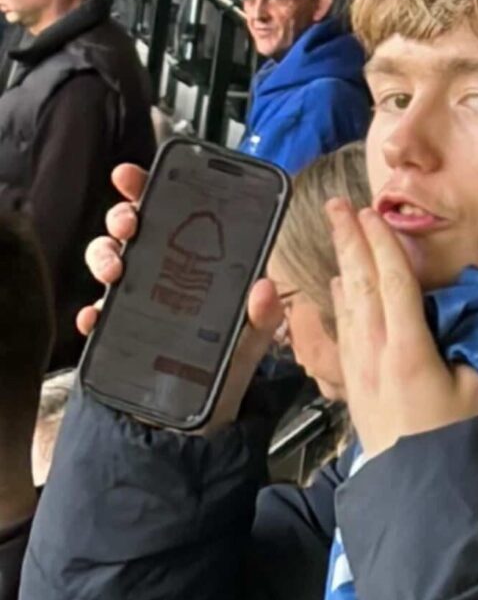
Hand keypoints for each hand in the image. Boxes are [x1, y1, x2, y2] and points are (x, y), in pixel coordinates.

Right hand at [78, 164, 282, 433]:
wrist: (198, 423)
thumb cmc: (226, 369)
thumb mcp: (252, 341)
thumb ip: (263, 317)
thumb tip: (264, 287)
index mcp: (193, 263)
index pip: (169, 213)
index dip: (147, 187)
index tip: (132, 176)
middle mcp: (160, 274)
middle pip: (131, 229)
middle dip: (122, 216)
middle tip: (130, 225)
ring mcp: (134, 302)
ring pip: (106, 261)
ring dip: (103, 256)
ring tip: (114, 273)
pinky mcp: (116, 335)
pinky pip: (96, 317)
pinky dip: (91, 315)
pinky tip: (94, 320)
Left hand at [328, 199, 477, 458]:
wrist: (419, 493)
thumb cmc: (456, 443)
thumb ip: (468, 346)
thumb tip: (457, 320)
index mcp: (408, 349)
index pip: (393, 282)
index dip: (384, 244)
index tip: (373, 213)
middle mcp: (375, 353)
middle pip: (359, 285)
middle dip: (349, 242)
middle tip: (337, 206)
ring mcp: (358, 371)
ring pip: (347, 307)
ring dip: (344, 267)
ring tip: (340, 238)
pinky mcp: (354, 389)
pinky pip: (343, 333)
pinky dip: (341, 304)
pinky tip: (340, 292)